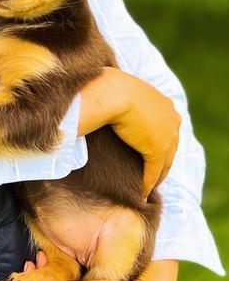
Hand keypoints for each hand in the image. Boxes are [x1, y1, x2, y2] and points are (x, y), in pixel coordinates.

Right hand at [79, 67, 180, 196]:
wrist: (113, 92)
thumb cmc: (111, 88)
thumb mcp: (124, 92)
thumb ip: (126, 101)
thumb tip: (108, 101)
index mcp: (165, 104)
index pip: (166, 129)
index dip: (159, 143)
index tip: (151, 153)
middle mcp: (171, 119)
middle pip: (170, 148)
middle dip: (162, 162)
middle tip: (153, 175)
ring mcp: (167, 135)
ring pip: (164, 163)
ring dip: (156, 176)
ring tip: (147, 186)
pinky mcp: (157, 149)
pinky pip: (154, 171)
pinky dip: (147, 183)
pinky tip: (142, 192)